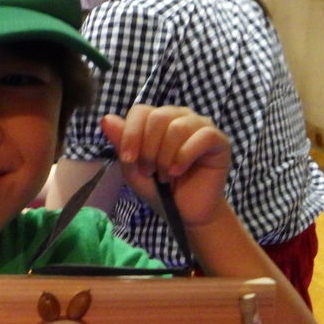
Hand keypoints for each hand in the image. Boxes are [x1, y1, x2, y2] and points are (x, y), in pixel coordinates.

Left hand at [101, 105, 230, 228]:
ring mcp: (201, 126)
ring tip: (165, 175)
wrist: (185, 213)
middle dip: (148, 149)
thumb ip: (121, 143)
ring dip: (166, 156)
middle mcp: (180, 117)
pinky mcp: (218, 140)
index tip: (129, 160)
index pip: (140, 111)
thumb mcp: (133, 168)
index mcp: (159, 119)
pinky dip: (184, 157)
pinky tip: (178, 171)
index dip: (131, 135)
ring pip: (178, 127)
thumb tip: (105, 118)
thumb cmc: (160, 189)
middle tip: (150, 171)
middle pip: (158, 117)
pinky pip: (202, 136)